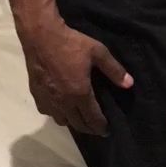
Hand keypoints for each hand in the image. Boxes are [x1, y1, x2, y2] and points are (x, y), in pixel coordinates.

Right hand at [21, 17, 132, 135]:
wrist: (41, 36)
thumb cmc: (71, 43)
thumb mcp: (98, 52)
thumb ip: (114, 70)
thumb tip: (129, 84)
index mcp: (79, 93)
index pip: (92, 119)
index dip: (101, 127)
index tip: (107, 130)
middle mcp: (63, 102)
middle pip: (77, 124)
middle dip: (89, 128)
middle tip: (97, 128)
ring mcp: (48, 100)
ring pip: (62, 121)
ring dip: (73, 122)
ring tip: (80, 116)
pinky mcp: (36, 95)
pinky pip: (48, 112)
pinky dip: (57, 113)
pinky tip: (61, 106)